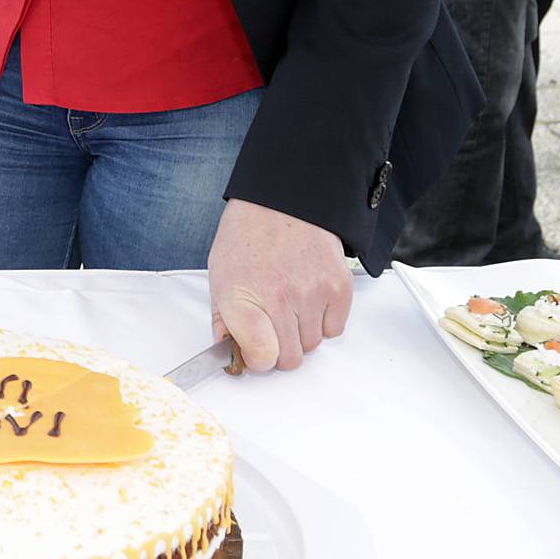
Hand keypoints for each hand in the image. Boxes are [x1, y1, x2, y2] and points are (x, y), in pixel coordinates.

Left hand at [207, 198, 351, 373]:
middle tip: (274, 325)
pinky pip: (335, 328)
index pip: (262, 359)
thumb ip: (222, 320)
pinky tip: (310, 297)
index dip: (259, 358)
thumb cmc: (249, 234)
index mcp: (244, 298)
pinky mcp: (339, 287)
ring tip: (291, 302)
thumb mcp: (220, 274)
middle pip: (290, 359)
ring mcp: (312, 293)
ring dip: (302, 332)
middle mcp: (280, 299)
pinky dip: (324, 320)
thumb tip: (227, 352)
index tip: (257, 348)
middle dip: (280, 348)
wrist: (283, 198)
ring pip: (313, 345)